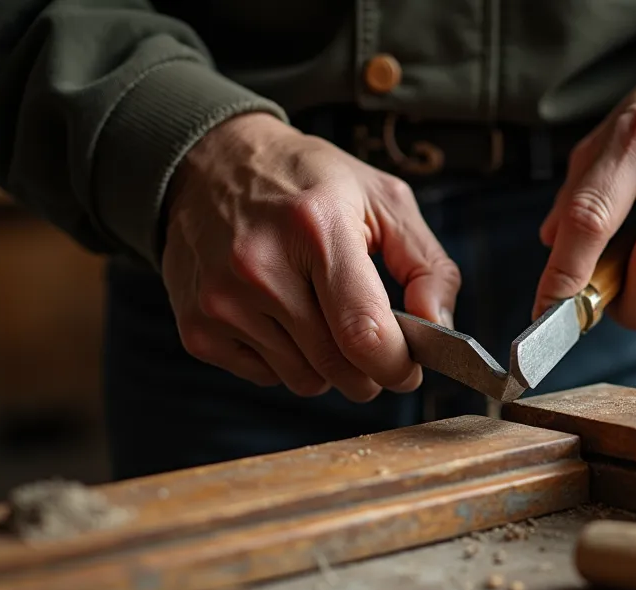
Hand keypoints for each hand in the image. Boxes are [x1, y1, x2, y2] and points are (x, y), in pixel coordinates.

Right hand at [162, 113, 460, 401]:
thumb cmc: (307, 182)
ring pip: (304, 380)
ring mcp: (222, 301)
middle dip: (369, 370)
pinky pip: (265, 378)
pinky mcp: (197, 327)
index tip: (409, 365)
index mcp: (317, 228)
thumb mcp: (383, 199)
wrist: (210, 164)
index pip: (365, 334)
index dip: (398, 365)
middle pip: (338, 368)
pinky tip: (280, 315)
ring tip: (320, 313)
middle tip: (372, 342)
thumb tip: (438, 326)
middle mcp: (261, 267)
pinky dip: (284, 360)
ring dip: (327, 365)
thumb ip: (428, 265)